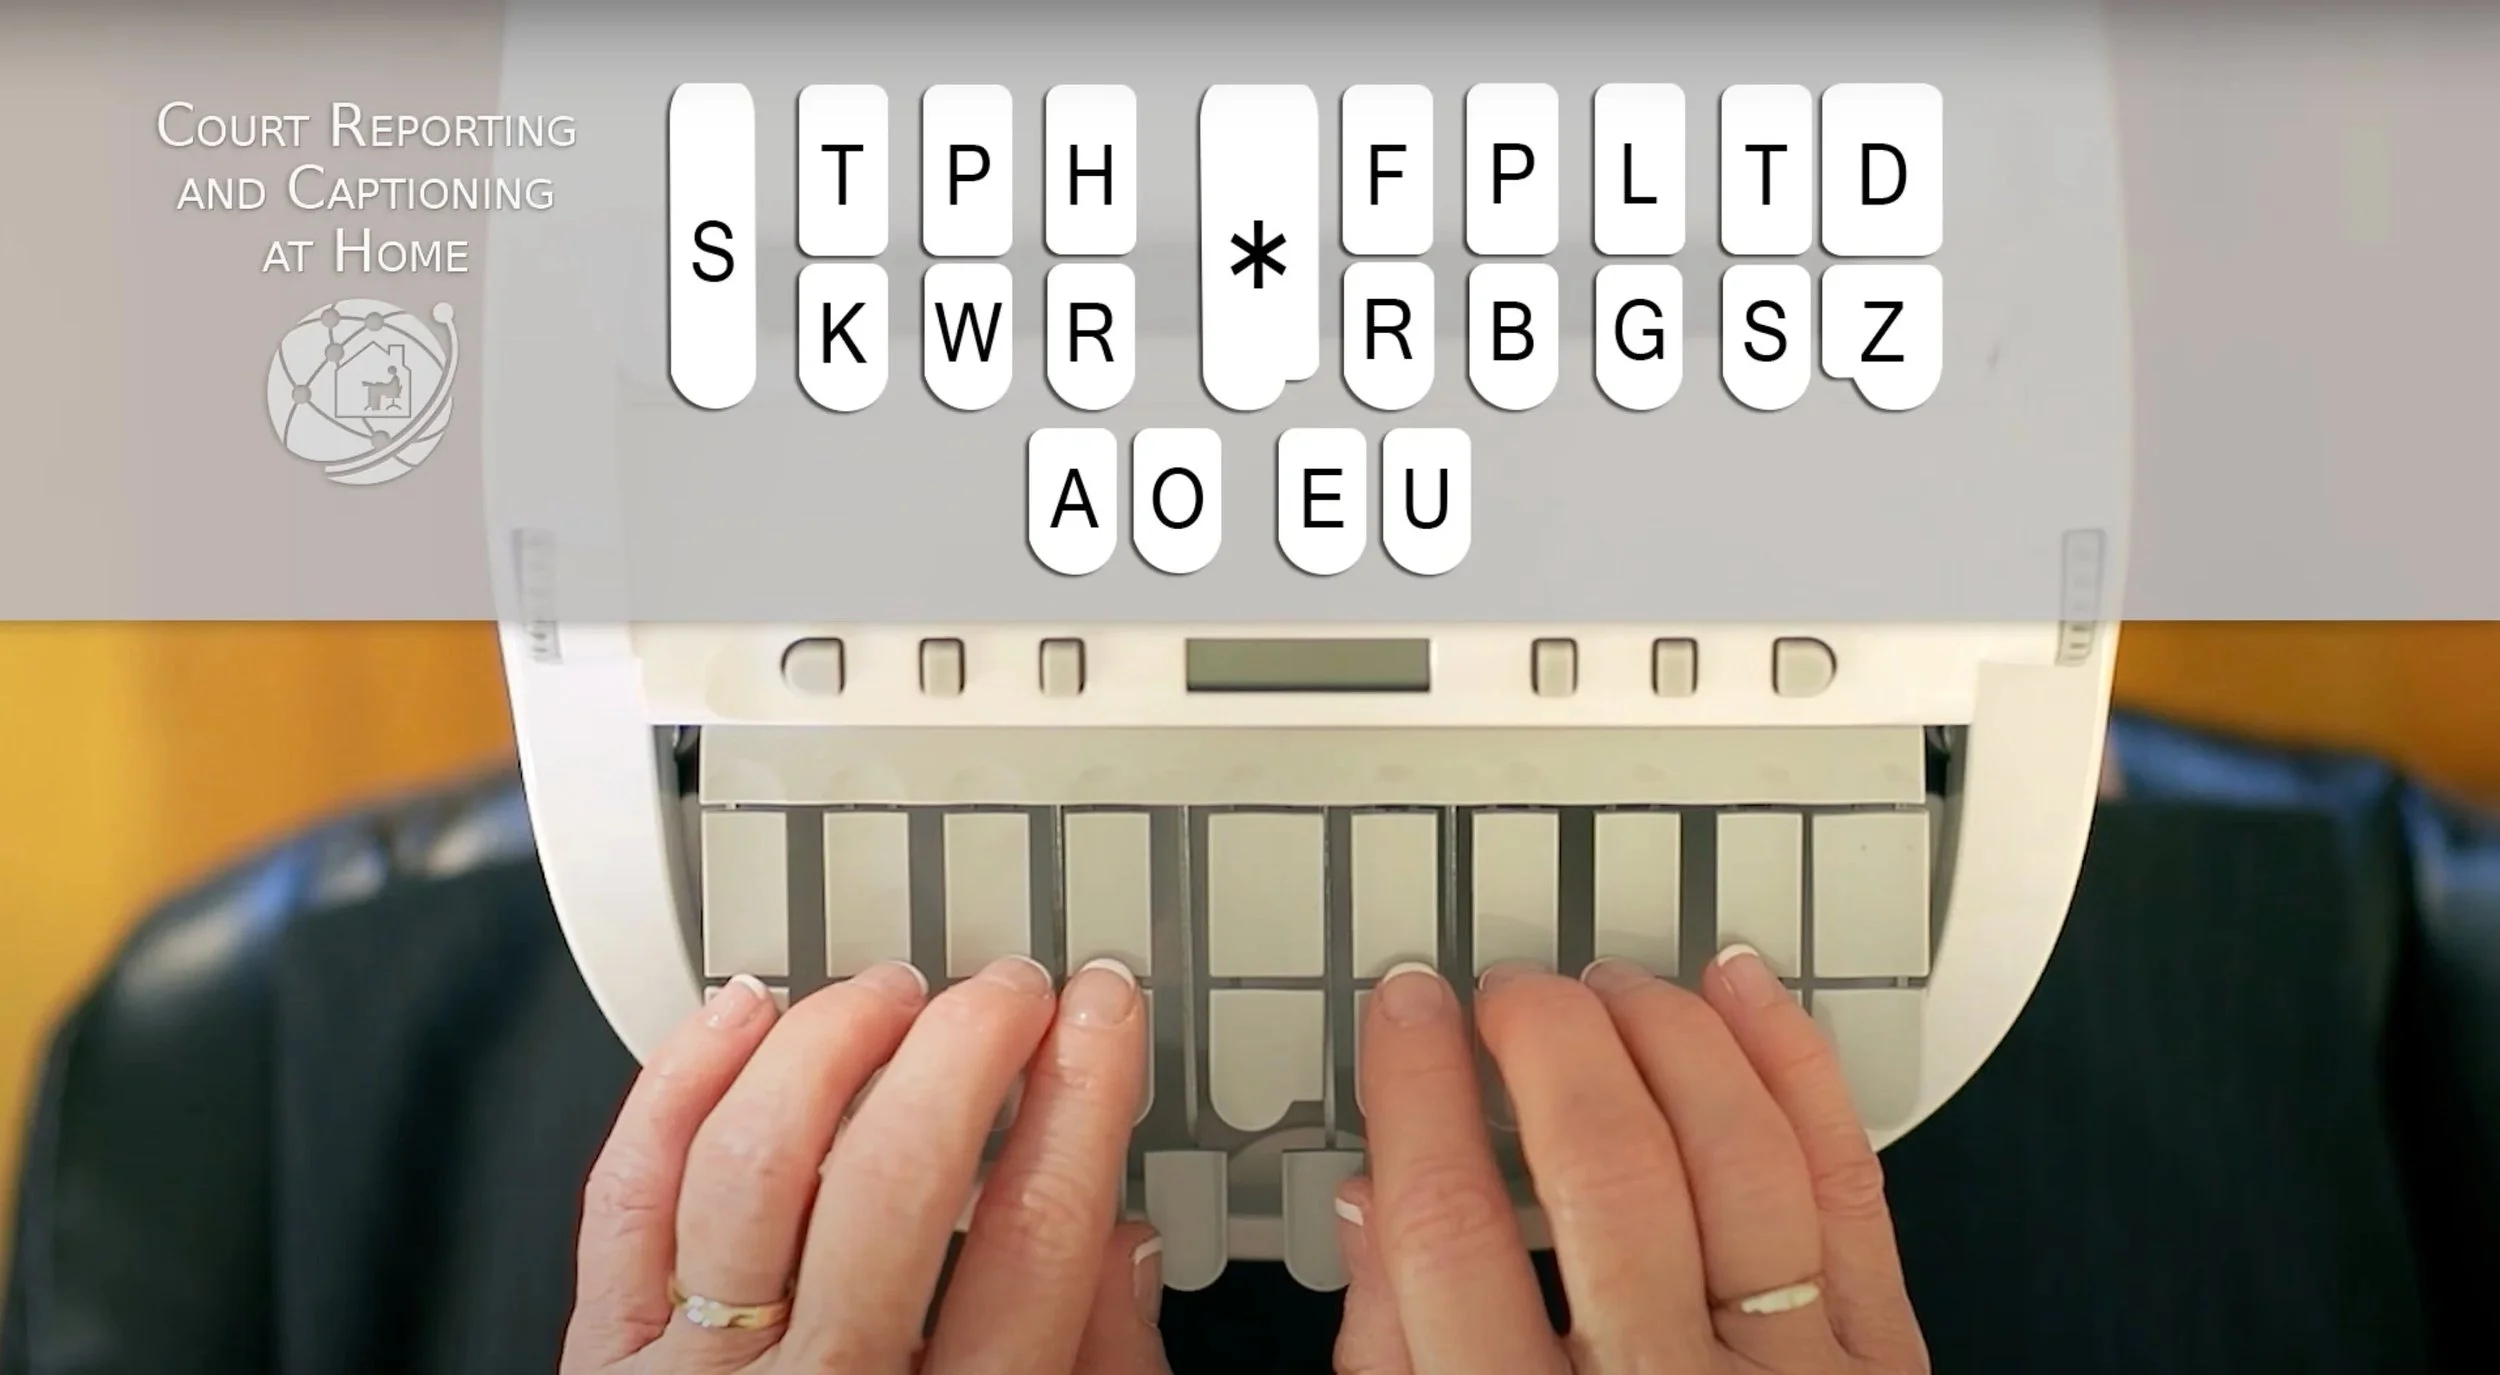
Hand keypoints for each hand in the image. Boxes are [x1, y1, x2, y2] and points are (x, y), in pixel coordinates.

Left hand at [559, 955, 1166, 1374]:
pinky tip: (743, 1018)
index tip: (1102, 1018)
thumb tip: (1125, 1238)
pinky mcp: (603, 1357)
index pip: (1038, 1238)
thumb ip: (1098, 1372)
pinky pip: (627, 1192)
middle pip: (901, 1178)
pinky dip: (682, 1080)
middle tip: (1013, 992)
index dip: (1084, 1098)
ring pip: (756, 1160)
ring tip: (894, 993)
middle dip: (971, 1046)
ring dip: (834, 1042)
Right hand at [1332, 950, 1929, 1374]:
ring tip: (1609, 989)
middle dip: (1543, 1039)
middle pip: (1605, 1170)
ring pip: (1735, 1156)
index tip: (1405, 1016)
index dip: (1417, 1090)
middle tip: (1505, 992)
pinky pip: (1847, 1185)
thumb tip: (1370, 1205)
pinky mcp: (1883, 1365)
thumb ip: (1393, 1357)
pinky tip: (1745, 997)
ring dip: (1666, 1036)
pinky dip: (1796, 1068)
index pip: (1451, 1227)